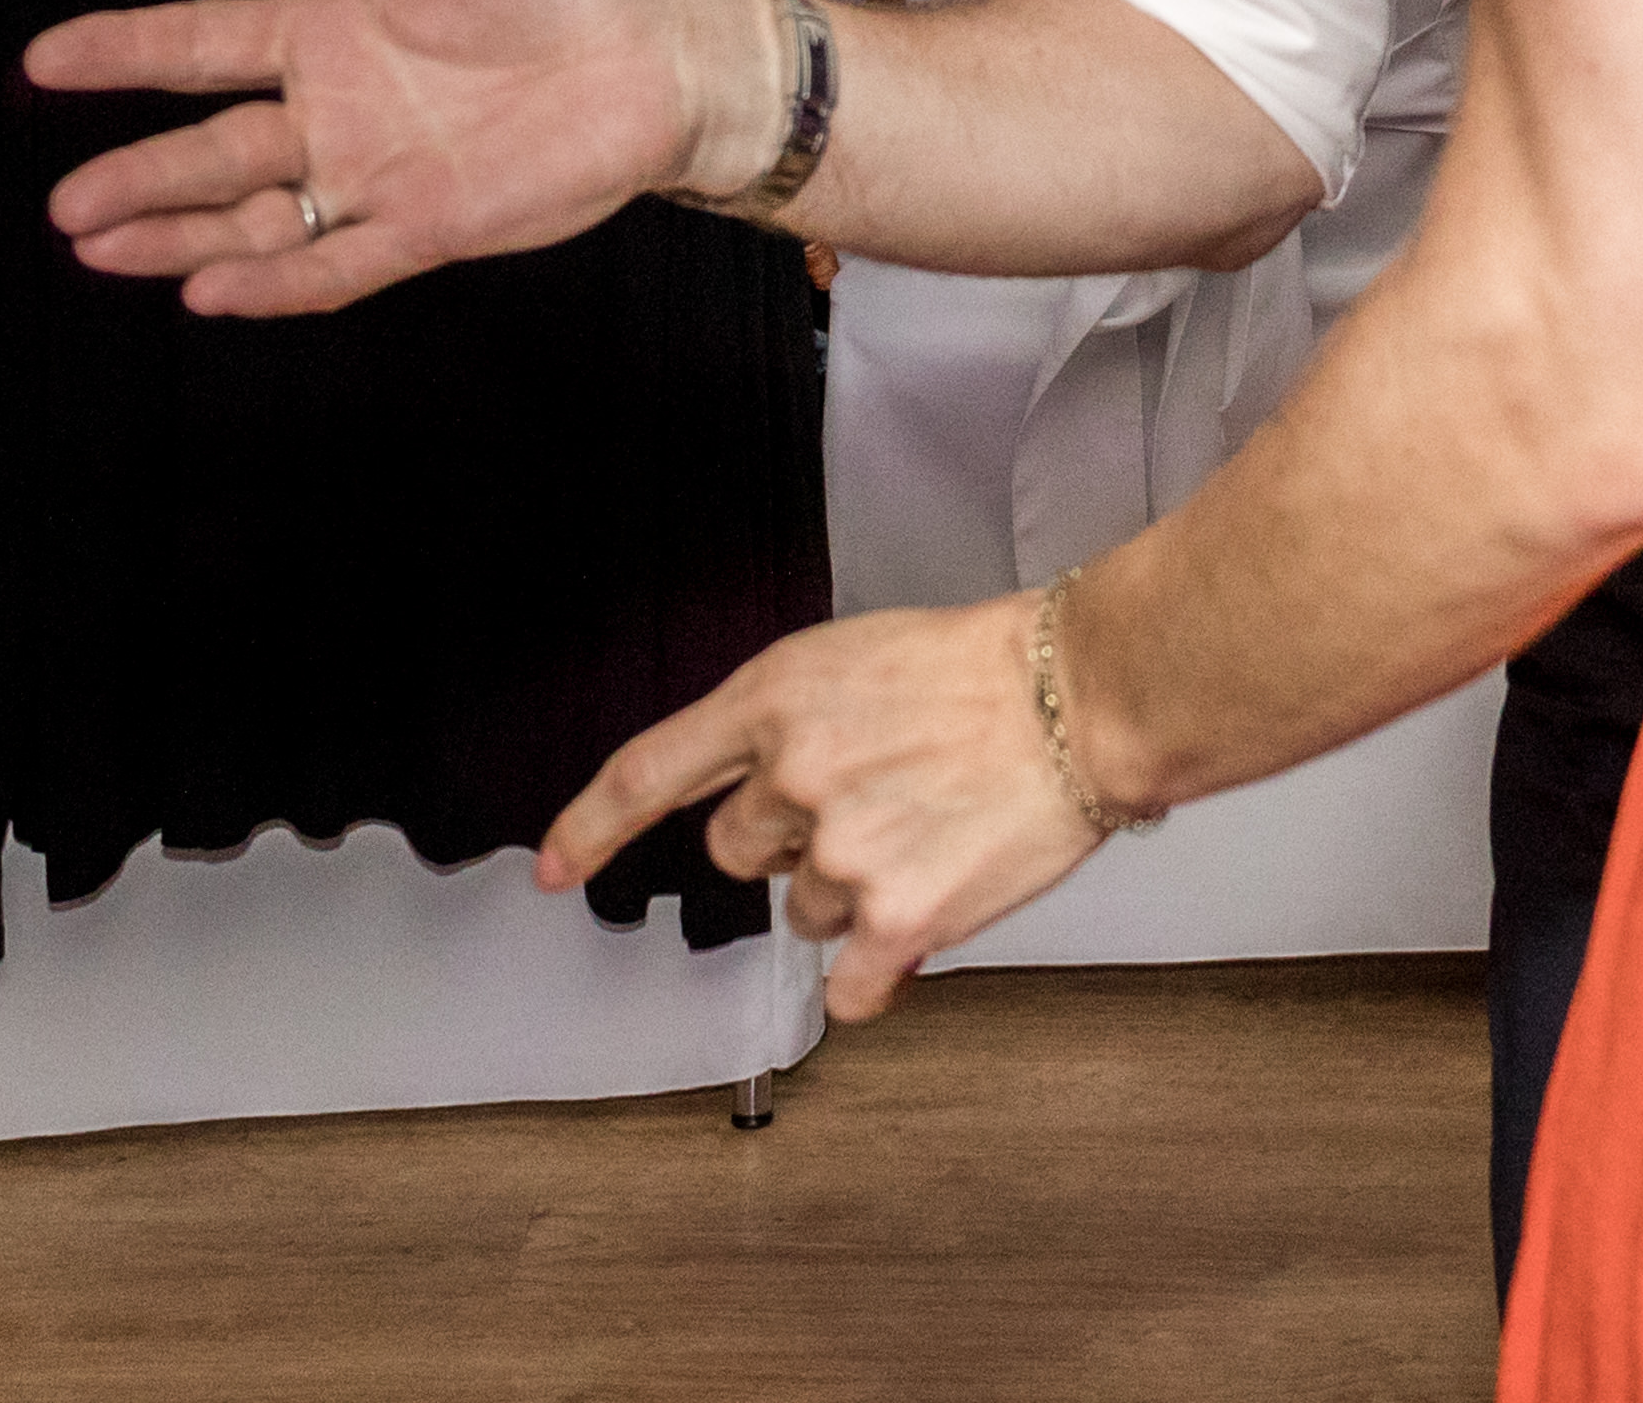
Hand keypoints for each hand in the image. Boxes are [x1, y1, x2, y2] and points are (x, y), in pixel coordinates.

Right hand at [36, 0, 764, 315]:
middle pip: (214, 148)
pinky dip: (275, 282)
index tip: (44, 57)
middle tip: (64, 204)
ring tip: (101, 247)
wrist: (666, 52)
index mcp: (335, 28)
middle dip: (138, 176)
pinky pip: (338, 264)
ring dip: (179, 236)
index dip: (127, 50)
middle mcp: (341, 109)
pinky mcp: (431, 224)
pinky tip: (210, 290)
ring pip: (255, 217)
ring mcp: (380, 172)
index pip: (207, 43)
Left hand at [543, 595, 1107, 1022]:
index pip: (648, 771)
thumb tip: (767, 795)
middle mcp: (794, 775)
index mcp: (778, 696)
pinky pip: (851, 985)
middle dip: (787, 839)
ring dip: (853, 888)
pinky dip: (881, 968)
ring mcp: (841, 851)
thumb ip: (798, 724)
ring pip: (803, 910)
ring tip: (929, 829)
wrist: (1086, 695)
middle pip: (736, 850)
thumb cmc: (990, 667)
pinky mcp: (896, 918)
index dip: (590, 826)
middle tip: (873, 799)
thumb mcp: (862, 656)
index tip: (556, 866)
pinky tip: (922, 921)